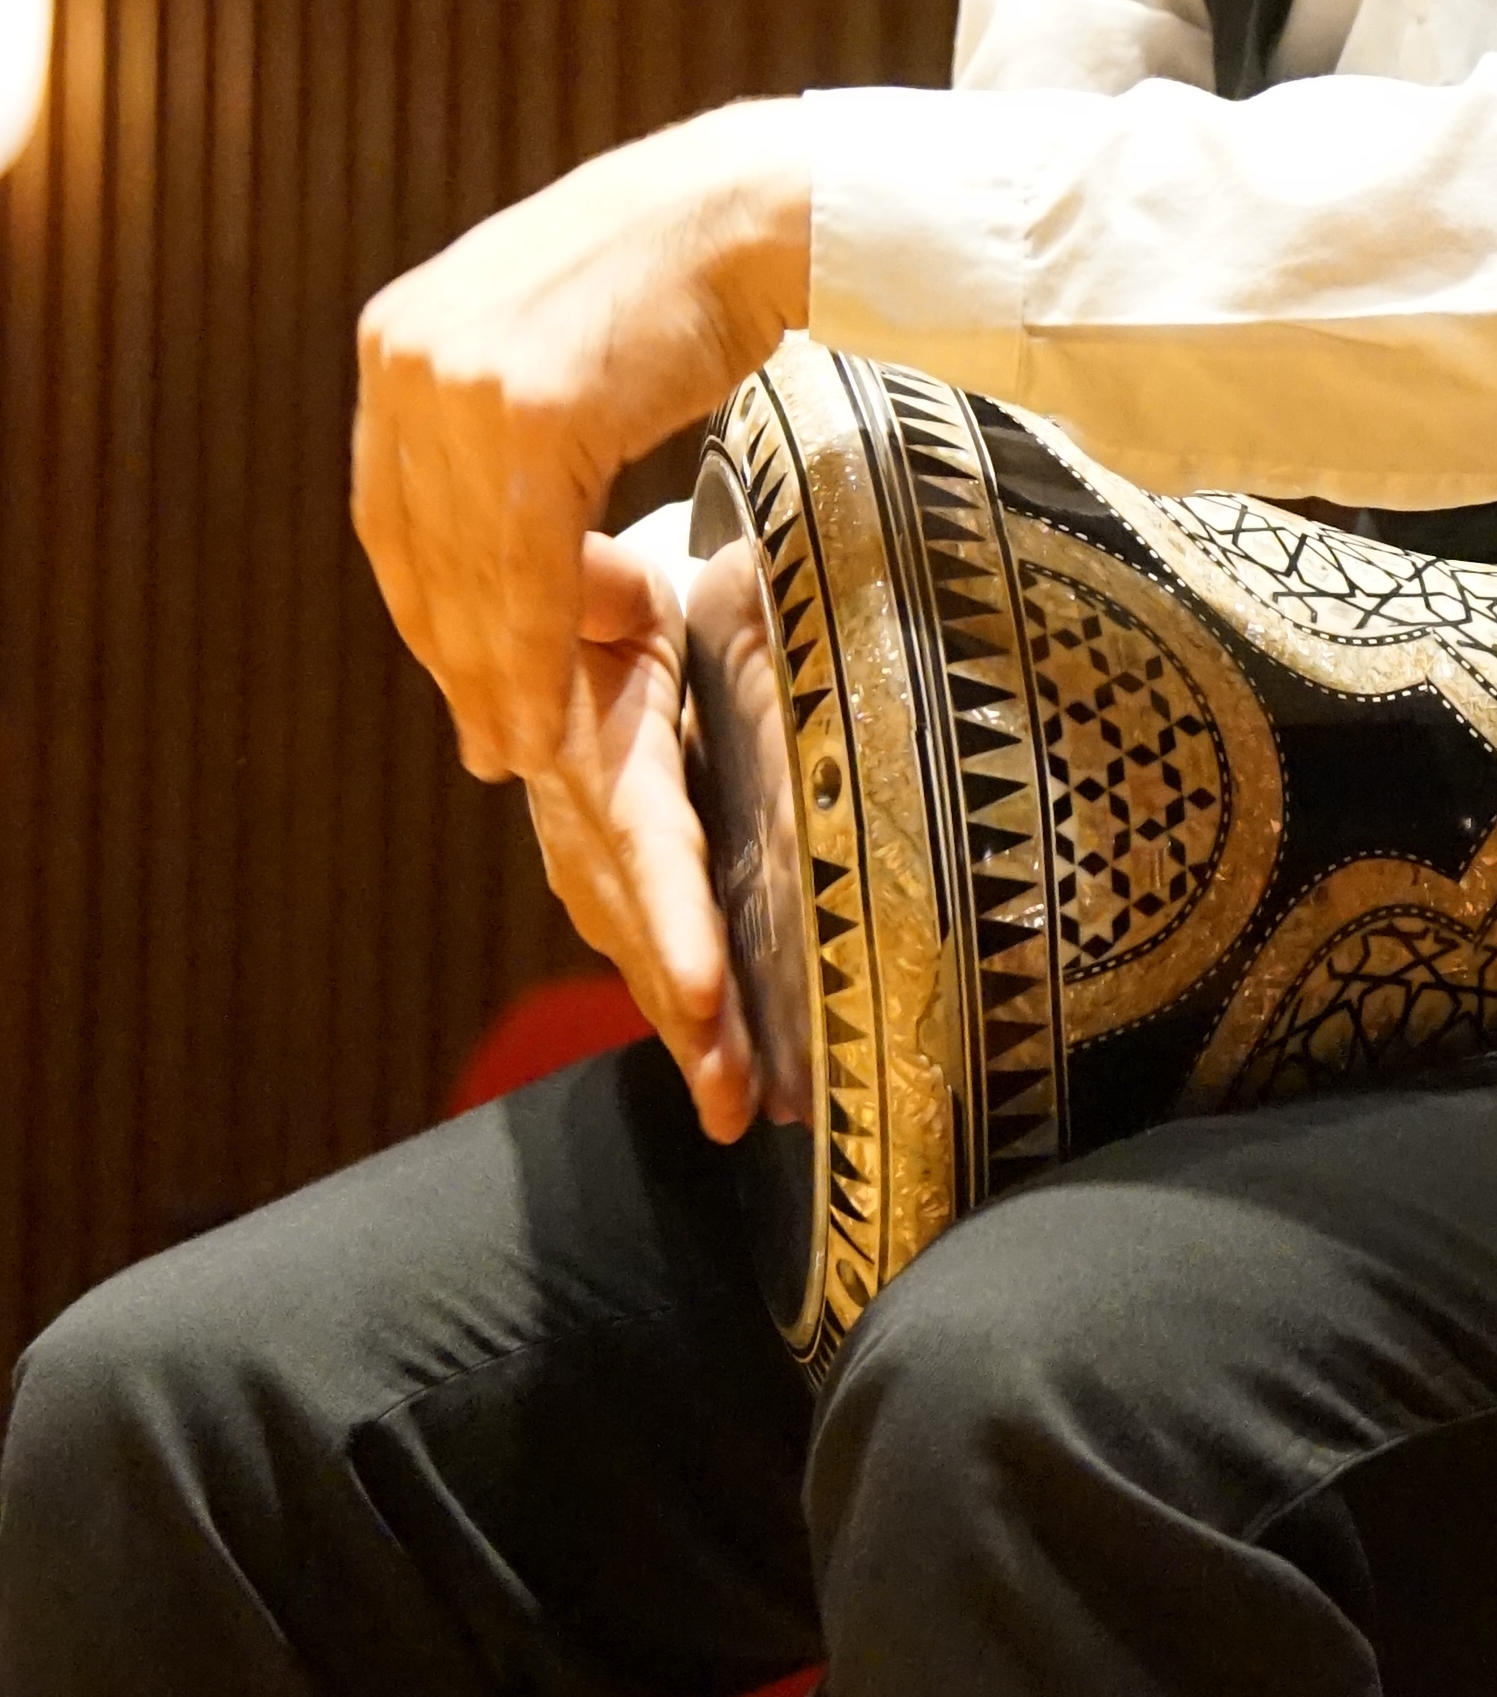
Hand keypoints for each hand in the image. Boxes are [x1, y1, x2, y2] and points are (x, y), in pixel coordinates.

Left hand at [353, 101, 809, 782]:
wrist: (754, 210)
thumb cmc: (678, 274)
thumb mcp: (545, 335)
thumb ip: (498, 413)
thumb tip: (481, 509)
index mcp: (399, 337)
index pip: (391, 512)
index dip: (428, 615)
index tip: (462, 686)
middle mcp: (407, 354)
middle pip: (415, 551)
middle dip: (454, 662)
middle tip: (491, 744)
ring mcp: (460, 381)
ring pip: (465, 571)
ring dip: (494, 678)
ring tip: (525, 748)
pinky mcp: (529, 411)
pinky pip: (525, 565)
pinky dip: (537, 650)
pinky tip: (555, 707)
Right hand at [526, 533, 757, 1141]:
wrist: (558, 618)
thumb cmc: (614, 596)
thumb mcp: (614, 583)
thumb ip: (609, 593)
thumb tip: (623, 589)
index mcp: (599, 748)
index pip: (642, 842)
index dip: (669, 920)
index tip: (699, 993)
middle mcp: (580, 818)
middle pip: (639, 929)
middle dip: (687, 1021)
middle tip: (734, 1102)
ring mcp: (582, 854)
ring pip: (636, 955)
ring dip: (687, 1037)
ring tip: (738, 1112)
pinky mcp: (597, 872)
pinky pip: (638, 949)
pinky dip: (678, 1015)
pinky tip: (720, 1075)